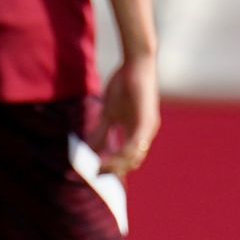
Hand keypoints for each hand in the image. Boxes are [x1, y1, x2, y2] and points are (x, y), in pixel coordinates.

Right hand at [93, 53, 159, 176]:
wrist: (136, 64)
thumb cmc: (124, 86)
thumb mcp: (109, 113)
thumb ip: (101, 132)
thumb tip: (90, 151)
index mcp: (138, 132)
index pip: (128, 157)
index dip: (114, 168)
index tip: (96, 174)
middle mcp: (146, 133)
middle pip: (132, 160)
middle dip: (113, 170)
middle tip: (95, 175)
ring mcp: (148, 127)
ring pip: (134, 155)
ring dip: (116, 165)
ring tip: (99, 170)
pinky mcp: (146, 120)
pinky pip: (135, 143)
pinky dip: (122, 153)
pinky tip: (109, 159)